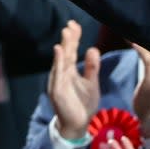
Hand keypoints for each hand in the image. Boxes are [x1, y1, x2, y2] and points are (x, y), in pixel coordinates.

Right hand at [48, 20, 100, 139]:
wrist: (79, 124)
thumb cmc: (84, 103)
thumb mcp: (92, 82)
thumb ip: (92, 67)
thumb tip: (93, 48)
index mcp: (70, 70)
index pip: (72, 50)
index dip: (74, 38)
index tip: (75, 24)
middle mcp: (62, 73)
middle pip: (66, 53)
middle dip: (68, 39)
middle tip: (71, 25)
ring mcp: (58, 81)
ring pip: (61, 61)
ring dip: (63, 47)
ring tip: (66, 34)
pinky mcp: (57, 90)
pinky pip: (57, 75)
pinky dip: (58, 63)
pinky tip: (60, 51)